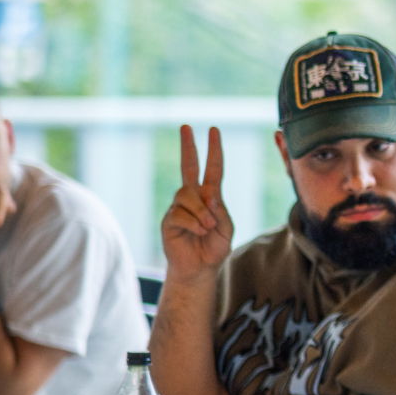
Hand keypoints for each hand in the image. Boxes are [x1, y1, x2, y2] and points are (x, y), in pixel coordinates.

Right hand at [161, 126, 233, 280]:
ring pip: (187, 195)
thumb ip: (220, 211)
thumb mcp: (226, 229)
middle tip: (186, 126)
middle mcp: (193, 197)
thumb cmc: (214, 247)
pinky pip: (180, 213)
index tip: (213, 130)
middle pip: (188, 166)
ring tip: (208, 227)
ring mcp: (179, 207)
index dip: (213, 150)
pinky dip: (194, 222)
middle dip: (188, 146)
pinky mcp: (169, 219)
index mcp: (210, 196)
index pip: (213, 168)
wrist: (199, 268)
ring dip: (201, 211)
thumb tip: (208, 194)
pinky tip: (198, 231)